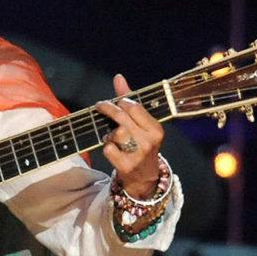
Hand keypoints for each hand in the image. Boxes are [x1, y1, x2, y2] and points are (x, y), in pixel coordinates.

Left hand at [96, 73, 164, 197]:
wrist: (144, 177)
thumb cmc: (141, 145)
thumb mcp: (141, 124)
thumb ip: (130, 101)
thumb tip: (118, 77)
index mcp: (156, 129)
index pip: (134, 107)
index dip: (120, 102)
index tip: (112, 102)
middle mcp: (149, 141)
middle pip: (122, 117)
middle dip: (108, 109)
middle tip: (100, 107)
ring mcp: (138, 155)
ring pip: (115, 133)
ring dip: (109, 132)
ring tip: (112, 135)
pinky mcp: (126, 166)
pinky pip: (108, 149)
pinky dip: (107, 147)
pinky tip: (113, 149)